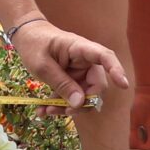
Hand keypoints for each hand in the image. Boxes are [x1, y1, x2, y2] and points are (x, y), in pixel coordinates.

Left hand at [12, 20, 129, 109]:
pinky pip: (72, 97)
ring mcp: (79, 72)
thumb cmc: (34, 44)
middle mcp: (85, 61)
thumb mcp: (42, 65)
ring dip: (67, 107)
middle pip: (96, 85)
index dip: (116, 70)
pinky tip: (43, 110)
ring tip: (46, 110)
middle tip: (65, 111)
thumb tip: (79, 104)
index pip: (104, 56)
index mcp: (80, 49)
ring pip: (84, 96)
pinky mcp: (72, 80)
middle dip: (83, 102)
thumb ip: (61, 83)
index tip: (123, 85)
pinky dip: (59, 104)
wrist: (26, 38)